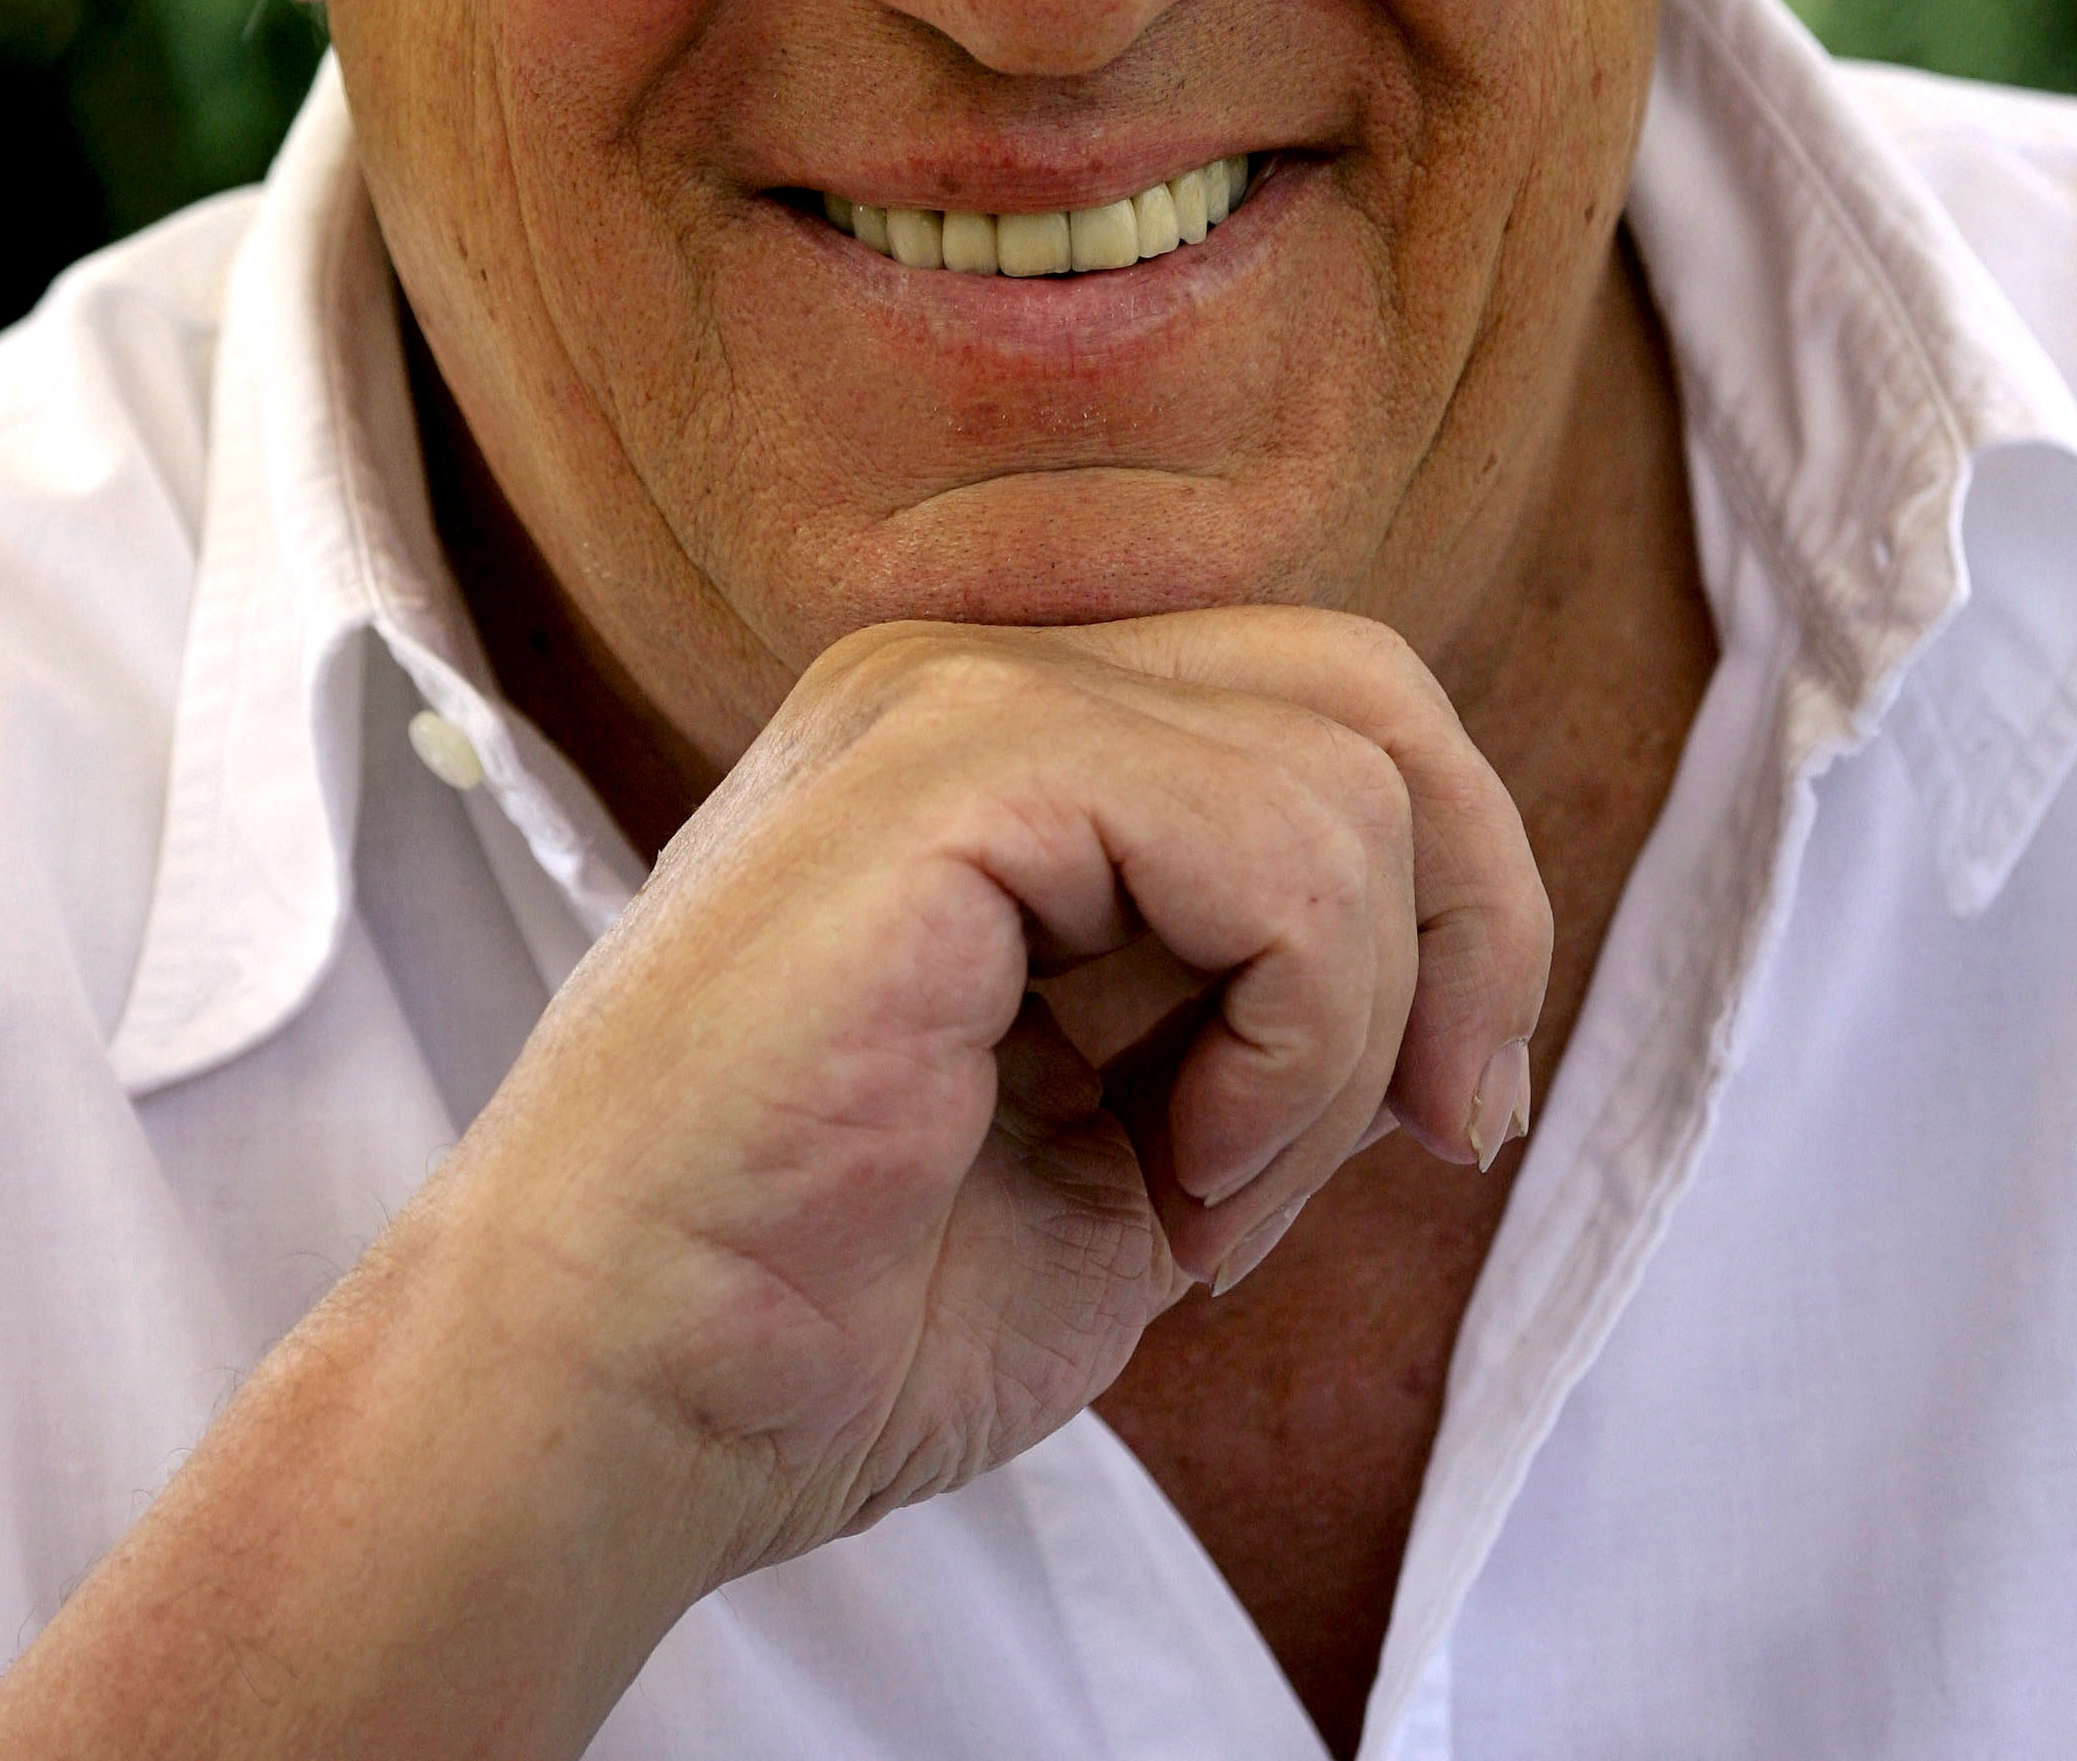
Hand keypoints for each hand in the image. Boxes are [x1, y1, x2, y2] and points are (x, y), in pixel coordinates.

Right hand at [0, 607, 1547, 1760]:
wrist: (605, 1399)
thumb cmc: (828, 1307)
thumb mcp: (1125, 1137)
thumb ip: (1257, 1018)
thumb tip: (1455, 1014)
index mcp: (1000, 747)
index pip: (1321, 713)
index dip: (1449, 905)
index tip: (1440, 1120)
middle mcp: (973, 678)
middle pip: (1364, 687)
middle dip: (1472, 914)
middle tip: (1437, 1127)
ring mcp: (952, 698)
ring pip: (1345, 773)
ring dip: (1342, 1037)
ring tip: (1206, 1195)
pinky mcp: (951, 769)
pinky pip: (1275, 847)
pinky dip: (1294, 1038)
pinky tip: (1172, 1173)